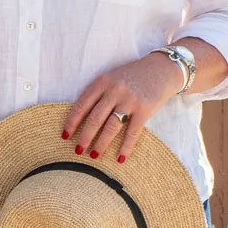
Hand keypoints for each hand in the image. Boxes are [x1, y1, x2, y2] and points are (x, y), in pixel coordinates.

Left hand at [62, 52, 185, 162]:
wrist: (163, 68)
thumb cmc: (132, 76)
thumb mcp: (112, 78)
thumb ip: (98, 94)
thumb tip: (79, 120)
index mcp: (102, 81)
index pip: (82, 105)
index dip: (72, 122)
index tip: (65, 136)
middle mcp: (115, 90)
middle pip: (94, 119)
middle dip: (84, 137)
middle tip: (77, 151)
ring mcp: (130, 100)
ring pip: (111, 127)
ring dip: (101, 144)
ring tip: (94, 156)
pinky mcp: (145, 109)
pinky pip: (132, 132)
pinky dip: (126, 147)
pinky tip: (120, 158)